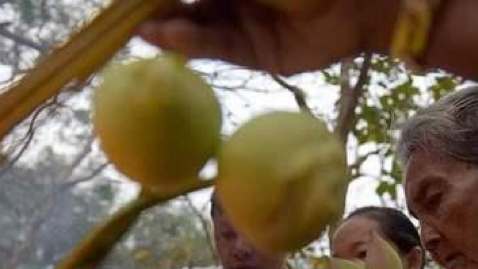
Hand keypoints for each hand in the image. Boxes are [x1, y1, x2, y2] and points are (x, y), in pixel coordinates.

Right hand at [138, 0, 398, 74]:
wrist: (358, 0)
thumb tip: (157, 4)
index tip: (121, 2)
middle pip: (184, 3)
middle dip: (152, 9)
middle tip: (119, 16)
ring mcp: (243, 24)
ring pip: (196, 26)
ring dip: (166, 27)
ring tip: (138, 28)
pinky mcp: (255, 54)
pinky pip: (217, 46)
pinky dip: (191, 42)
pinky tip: (166, 36)